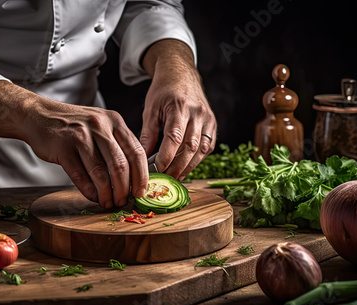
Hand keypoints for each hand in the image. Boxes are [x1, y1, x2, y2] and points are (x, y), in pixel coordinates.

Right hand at [24, 99, 148, 207]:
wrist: (39, 115)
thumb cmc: (73, 124)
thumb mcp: (100, 124)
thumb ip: (117, 143)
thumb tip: (134, 176)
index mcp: (114, 121)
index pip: (136, 151)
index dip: (141, 176)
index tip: (141, 192)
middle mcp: (99, 126)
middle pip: (120, 165)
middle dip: (124, 189)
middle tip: (123, 201)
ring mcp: (80, 136)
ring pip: (100, 173)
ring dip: (106, 193)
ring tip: (108, 202)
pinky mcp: (63, 148)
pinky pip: (80, 175)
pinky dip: (88, 190)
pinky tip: (93, 197)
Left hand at [140, 40, 216, 179]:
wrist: (182, 73)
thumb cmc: (163, 90)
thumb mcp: (150, 108)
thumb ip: (148, 134)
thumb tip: (143, 159)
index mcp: (179, 106)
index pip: (174, 137)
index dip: (166, 157)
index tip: (156, 170)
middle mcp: (197, 112)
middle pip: (190, 147)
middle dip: (178, 167)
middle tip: (165, 180)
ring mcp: (208, 118)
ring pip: (202, 149)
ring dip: (189, 167)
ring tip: (175, 178)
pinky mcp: (213, 123)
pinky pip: (208, 146)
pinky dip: (197, 159)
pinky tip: (186, 168)